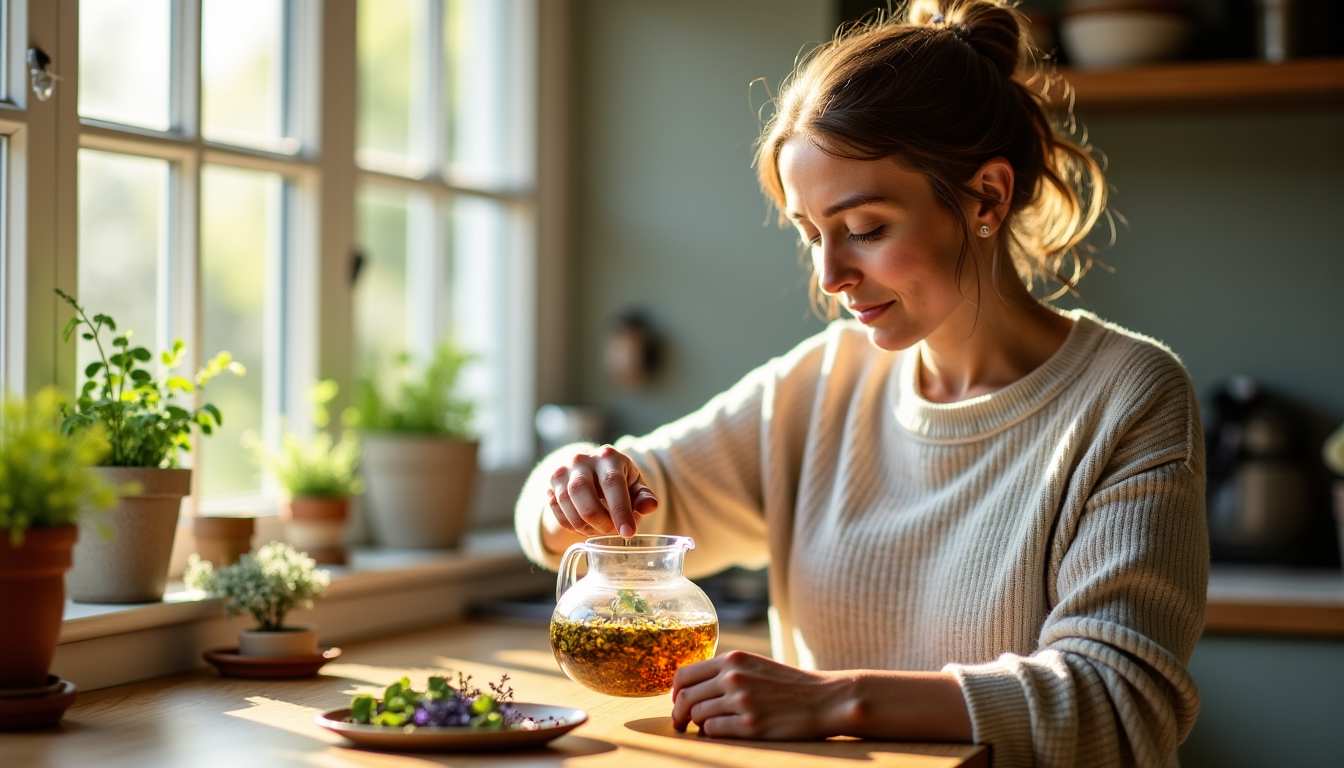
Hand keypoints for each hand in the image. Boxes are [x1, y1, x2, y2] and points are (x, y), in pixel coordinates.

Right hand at [545, 444, 657, 537]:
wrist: (589, 473)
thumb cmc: (618, 481)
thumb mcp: (634, 486)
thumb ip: (643, 497)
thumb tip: (649, 507)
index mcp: (607, 456)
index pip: (612, 482)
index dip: (620, 510)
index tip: (628, 532)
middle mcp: (581, 460)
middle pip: (582, 491)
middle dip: (599, 519)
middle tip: (613, 532)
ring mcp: (562, 472)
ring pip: (567, 504)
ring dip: (585, 526)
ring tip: (601, 530)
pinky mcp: (550, 486)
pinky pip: (557, 513)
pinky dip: (572, 526)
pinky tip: (586, 527)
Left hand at [670, 651, 848, 739]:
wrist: (825, 699)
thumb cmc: (789, 685)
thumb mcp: (755, 666)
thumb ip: (727, 671)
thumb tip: (694, 687)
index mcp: (733, 659)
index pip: (685, 674)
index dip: (676, 692)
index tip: (678, 702)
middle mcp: (733, 677)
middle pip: (685, 697)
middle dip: (679, 714)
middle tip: (680, 723)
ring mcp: (741, 701)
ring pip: (698, 716)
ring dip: (699, 724)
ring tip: (709, 726)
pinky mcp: (750, 725)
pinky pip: (713, 730)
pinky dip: (713, 732)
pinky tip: (725, 730)